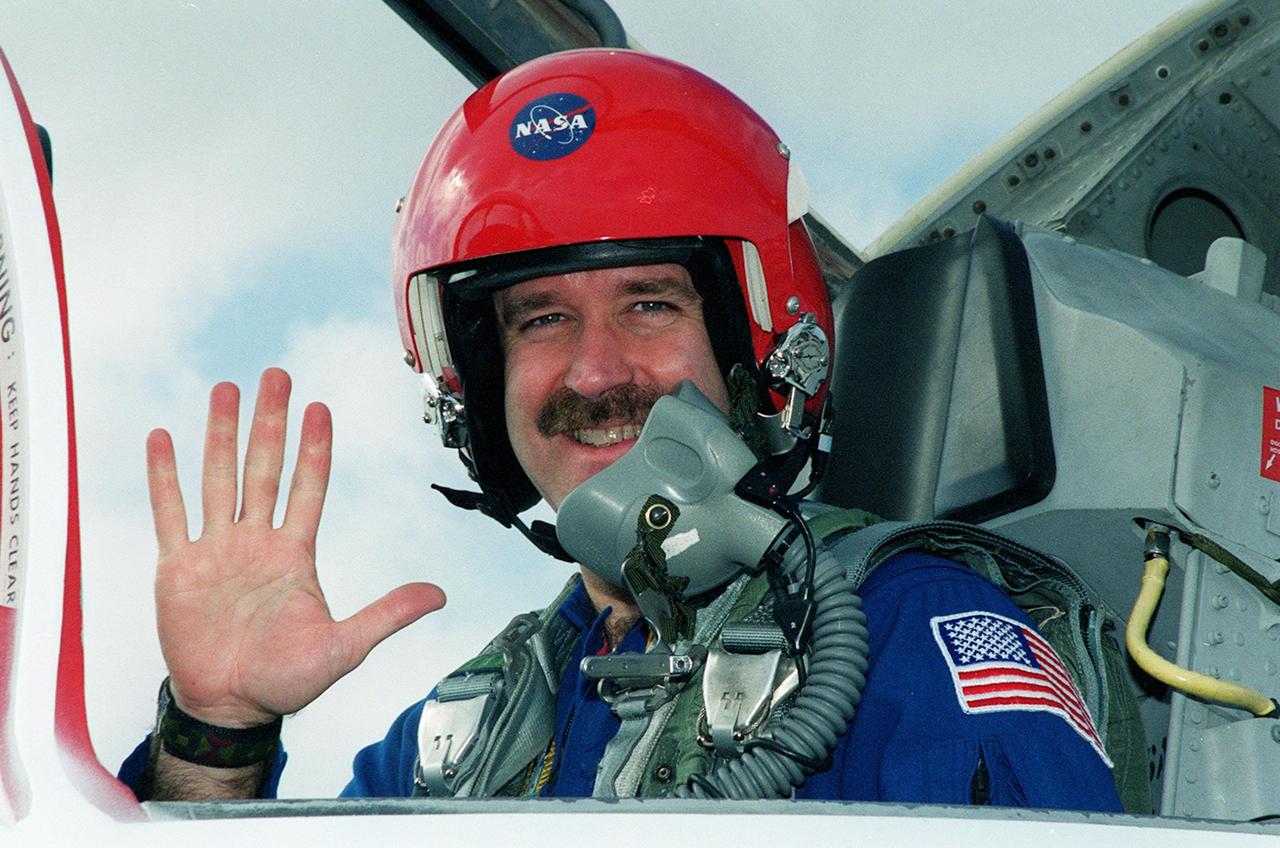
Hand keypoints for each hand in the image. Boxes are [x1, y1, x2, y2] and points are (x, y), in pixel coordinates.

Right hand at [148, 367, 444, 727]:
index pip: (307, 487)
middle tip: (276, 376)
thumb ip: (387, 614)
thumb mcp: (345, 646)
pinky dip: (165, 477)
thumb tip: (440, 594)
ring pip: (218, 479)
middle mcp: (256, 542)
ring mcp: (216, 551)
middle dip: (269, 422)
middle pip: (263, 468)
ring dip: (220, 435)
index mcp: (294, 554)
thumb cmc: (286, 681)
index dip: (314, 448)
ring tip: (225, 390)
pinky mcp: (178, 569)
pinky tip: (163, 438)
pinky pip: (171, 514)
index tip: (319, 409)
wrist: (231, 707)